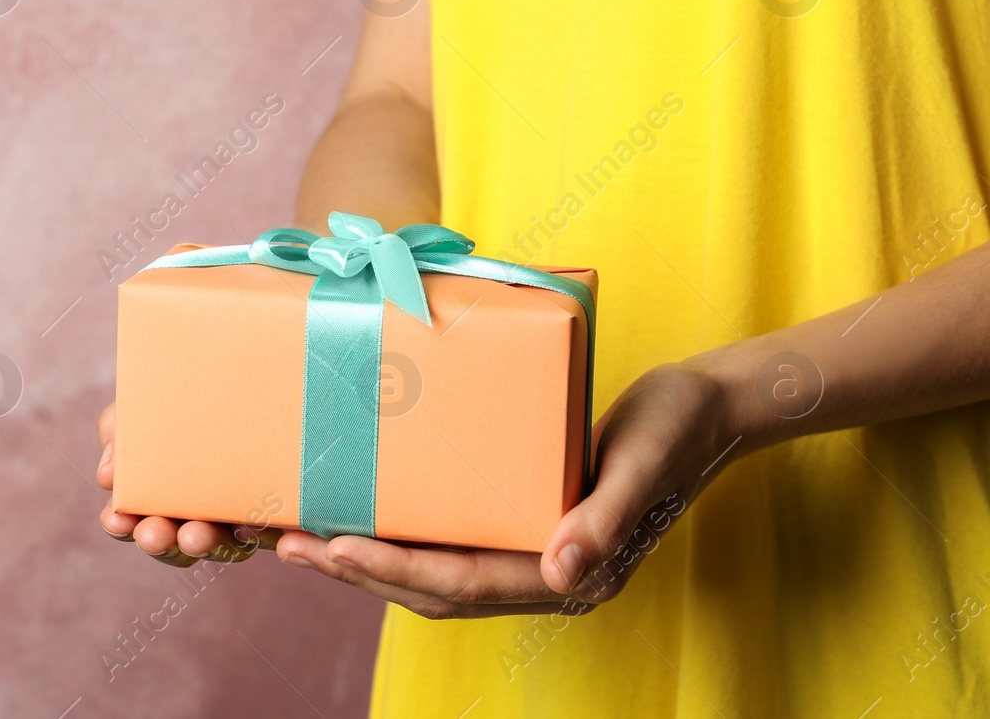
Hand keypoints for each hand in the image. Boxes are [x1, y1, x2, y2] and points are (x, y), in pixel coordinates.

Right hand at [95, 401, 283, 566]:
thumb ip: (118, 429)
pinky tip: (249, 525)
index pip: (137, 518)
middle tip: (151, 534)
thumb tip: (107, 476)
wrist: (251, 367)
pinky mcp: (280, 510)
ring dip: (203, 544)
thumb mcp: (144, 400)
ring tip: (193, 536)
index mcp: (164, 489)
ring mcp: (238, 512)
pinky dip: (254, 532)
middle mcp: (199, 509)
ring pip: (219, 544)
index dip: (123, 524)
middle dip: (161, 543)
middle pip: (175, 542)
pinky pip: (267, 530)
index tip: (116, 520)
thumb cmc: (187, 389)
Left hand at [274, 361, 746, 617]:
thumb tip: (560, 575)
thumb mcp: (642, 464)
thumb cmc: (676, 430)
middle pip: (434, 588)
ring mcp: (531, 553)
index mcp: (570, 574)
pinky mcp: (521, 523)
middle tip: (290, 544)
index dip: (396, 571)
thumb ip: (604, 521)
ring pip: (434, 572)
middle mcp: (543, 575)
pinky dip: (400, 534)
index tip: (335, 549)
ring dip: (369, 559)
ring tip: (304, 536)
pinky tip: (359, 511)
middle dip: (360, 571)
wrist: (707, 409)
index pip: (465, 584)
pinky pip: (449, 540)